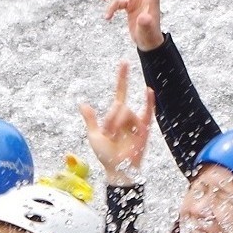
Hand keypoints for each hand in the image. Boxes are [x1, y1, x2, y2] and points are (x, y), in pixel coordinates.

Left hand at [78, 61, 153, 181]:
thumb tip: (82, 103)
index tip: (125, 63)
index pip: (120, 92)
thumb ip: (90, 119)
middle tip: (108, 134)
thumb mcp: (94, 136)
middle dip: (111, 118)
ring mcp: (136, 122)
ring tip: (115, 137)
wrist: (117, 170)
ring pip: (127, 112)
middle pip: (119, 105)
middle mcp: (127, 116)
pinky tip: (148, 91)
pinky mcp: (145, 130)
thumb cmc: (106, 156)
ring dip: (118, 123)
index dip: (122, 78)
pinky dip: (149, 102)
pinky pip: (147, 113)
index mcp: (115, 116)